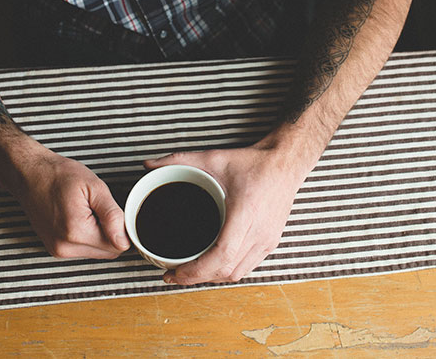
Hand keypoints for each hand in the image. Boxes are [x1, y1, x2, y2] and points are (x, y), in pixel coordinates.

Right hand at [15, 148, 130, 258]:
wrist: (30, 174)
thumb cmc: (59, 175)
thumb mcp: (94, 187)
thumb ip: (112, 215)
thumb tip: (125, 239)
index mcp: (76, 231)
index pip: (118, 245)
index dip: (123, 228)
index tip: (114, 212)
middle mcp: (65, 247)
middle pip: (108, 252)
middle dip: (112, 232)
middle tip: (99, 208)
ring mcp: (58, 250)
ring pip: (97, 252)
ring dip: (100, 235)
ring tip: (87, 211)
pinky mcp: (56, 250)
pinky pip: (84, 249)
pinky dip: (88, 236)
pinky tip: (80, 218)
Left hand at [145, 143, 306, 284]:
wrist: (285, 163)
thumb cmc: (254, 163)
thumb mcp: (214, 158)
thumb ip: (179, 159)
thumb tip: (149, 164)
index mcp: (245, 213)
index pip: (221, 255)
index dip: (196, 271)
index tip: (175, 273)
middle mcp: (259, 232)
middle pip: (226, 271)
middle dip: (197, 278)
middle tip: (174, 275)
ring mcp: (268, 240)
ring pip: (237, 274)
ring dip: (213, 277)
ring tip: (191, 272)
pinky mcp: (271, 243)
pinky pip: (247, 268)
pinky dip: (228, 271)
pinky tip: (213, 264)